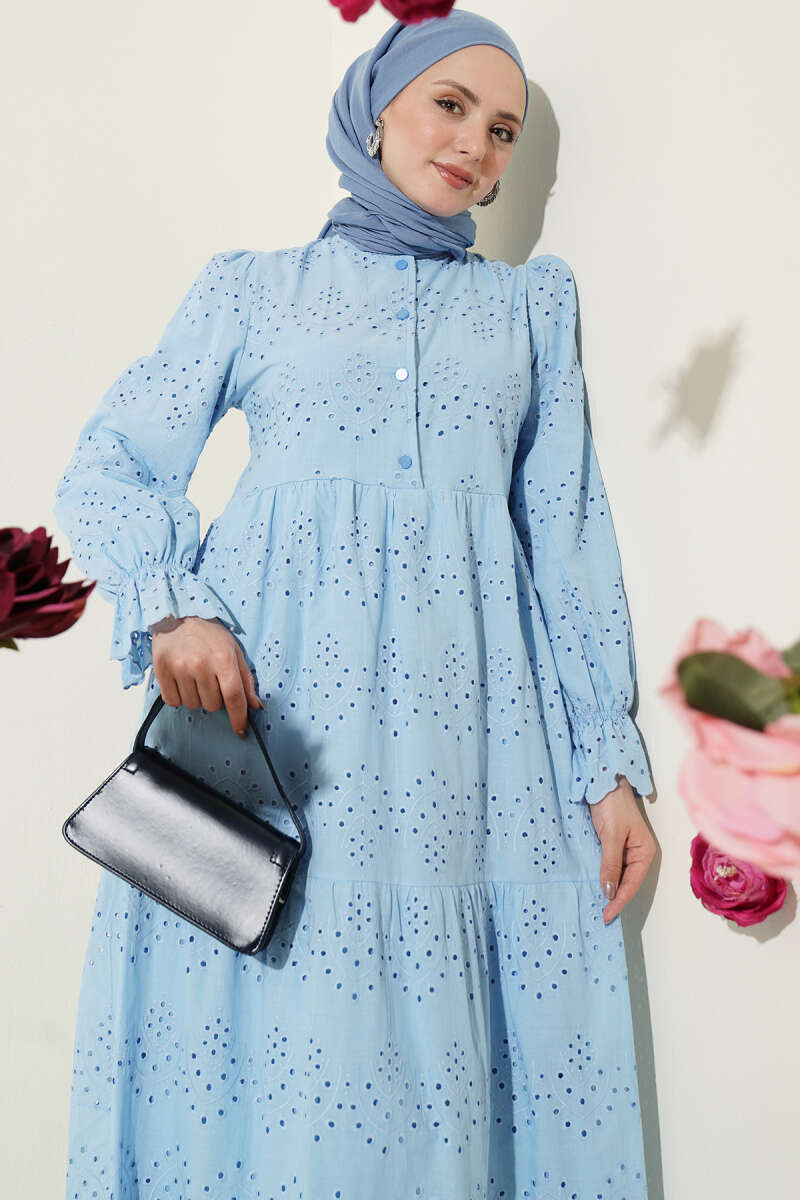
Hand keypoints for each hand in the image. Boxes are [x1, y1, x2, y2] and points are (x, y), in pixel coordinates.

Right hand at [149, 615, 262, 737]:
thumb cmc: (209, 633)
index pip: (234, 697)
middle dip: (214, 697)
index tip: (241, 731)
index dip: (239, 718)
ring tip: (194, 675)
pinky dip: (178, 696)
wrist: (177, 614)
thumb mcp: (234, 650)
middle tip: (209, 679)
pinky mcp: (161, 670)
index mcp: (223, 658)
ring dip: (196, 696)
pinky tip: (181, 679)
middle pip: (213, 705)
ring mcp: (179, 668)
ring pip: (193, 705)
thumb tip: (255, 706)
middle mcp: (201, 664)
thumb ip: (245, 679)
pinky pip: (172, 701)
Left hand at [588, 774, 656, 923]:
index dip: (620, 900)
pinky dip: (605, 878)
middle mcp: (638, 854)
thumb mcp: (611, 835)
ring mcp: (626, 850)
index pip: (632, 884)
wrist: (603, 780)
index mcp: (644, 852)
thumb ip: (610, 863)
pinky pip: (610, 866)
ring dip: (610, 891)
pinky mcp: (613, 844)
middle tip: (602, 916)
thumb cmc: (612, 804)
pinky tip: (596, 887)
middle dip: (616, 899)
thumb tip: (609, 891)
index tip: (607, 915)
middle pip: (627, 883)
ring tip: (599, 907)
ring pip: (619, 876)